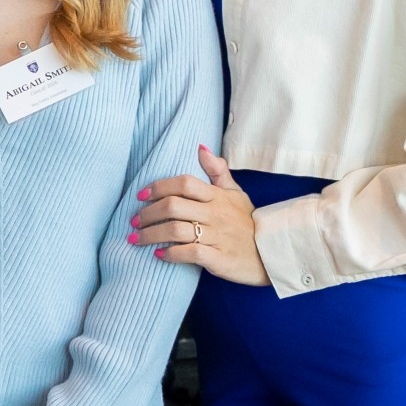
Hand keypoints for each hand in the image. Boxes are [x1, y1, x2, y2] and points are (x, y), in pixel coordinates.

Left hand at [132, 146, 267, 285]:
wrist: (271, 254)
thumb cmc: (247, 223)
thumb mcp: (236, 194)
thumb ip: (218, 172)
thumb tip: (200, 147)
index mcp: (217, 196)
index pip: (184, 183)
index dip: (159, 187)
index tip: (141, 196)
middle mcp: (215, 214)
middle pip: (173, 206)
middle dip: (148, 213)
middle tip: (134, 220)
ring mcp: (217, 236)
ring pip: (175, 231)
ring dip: (150, 235)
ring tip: (136, 239)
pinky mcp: (218, 258)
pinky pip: (189, 253)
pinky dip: (170, 254)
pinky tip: (159, 255)